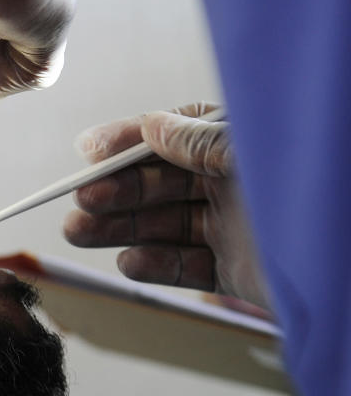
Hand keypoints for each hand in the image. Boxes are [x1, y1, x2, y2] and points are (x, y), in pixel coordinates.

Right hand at [63, 103, 270, 309]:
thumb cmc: (315, 189)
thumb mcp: (253, 152)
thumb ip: (199, 139)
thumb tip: (152, 125)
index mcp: (237, 141)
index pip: (169, 133)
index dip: (126, 141)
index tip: (88, 151)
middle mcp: (230, 181)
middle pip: (158, 182)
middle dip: (115, 190)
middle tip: (80, 200)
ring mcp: (232, 225)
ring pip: (162, 224)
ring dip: (120, 228)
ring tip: (81, 232)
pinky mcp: (236, 269)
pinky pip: (185, 265)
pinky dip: (155, 266)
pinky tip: (128, 262)